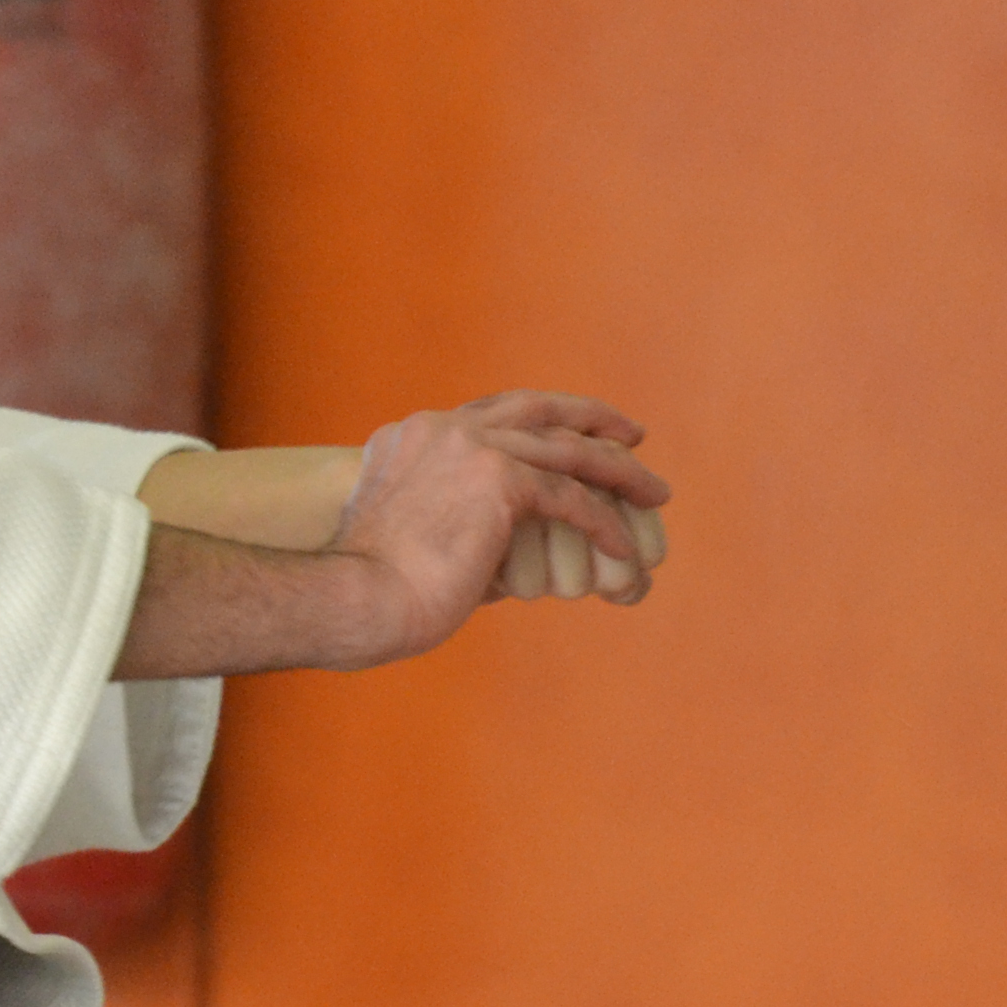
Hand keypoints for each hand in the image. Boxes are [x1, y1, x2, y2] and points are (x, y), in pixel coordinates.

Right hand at [324, 392, 668, 663]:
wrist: (351, 597)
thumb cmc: (369, 589)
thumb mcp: (409, 531)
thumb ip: (457, 519)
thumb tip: (503, 551)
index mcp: (416, 433)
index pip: (492, 411)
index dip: (540, 418)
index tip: (571, 429)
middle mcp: (445, 428)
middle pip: (538, 408)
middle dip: (591, 418)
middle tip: (632, 435)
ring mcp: (473, 449)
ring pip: (567, 449)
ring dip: (619, 472)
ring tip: (655, 493)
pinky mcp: (500, 483)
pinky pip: (570, 499)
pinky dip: (604, 524)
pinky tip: (626, 550)